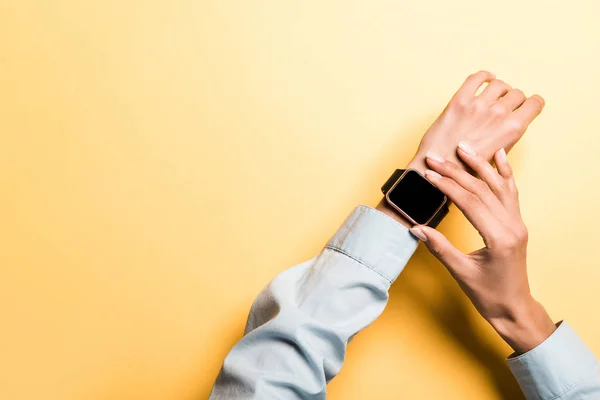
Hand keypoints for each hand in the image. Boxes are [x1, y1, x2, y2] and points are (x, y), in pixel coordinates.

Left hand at [377, 70, 544, 225]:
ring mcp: (478, 105)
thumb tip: (513, 122)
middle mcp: (499, 113)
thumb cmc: (468, 168)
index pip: (535, 103)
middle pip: (516, 93)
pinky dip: (484, 76)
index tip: (528, 105)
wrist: (441, 169)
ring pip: (499, 84)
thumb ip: (508, 136)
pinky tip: (485, 80)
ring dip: (499, 88)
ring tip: (495, 94)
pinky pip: (476, 78)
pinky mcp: (459, 100)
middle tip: (506, 105)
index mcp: (513, 128)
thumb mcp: (499, 156)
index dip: (533, 103)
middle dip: (513, 99)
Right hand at [409, 143, 554, 353]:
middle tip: (435, 158)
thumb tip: (416, 228)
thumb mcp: (460, 272)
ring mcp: (517, 223)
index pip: (470, 202)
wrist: (514, 308)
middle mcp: (512, 226)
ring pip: (499, 185)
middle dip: (456, 171)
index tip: (429, 174)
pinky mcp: (516, 223)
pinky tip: (499, 155)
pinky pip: (511, 192)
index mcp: (499, 238)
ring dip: (480, 164)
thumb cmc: (489, 295)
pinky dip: (505, 172)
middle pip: (482, 189)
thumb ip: (439, 247)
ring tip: (463, 147)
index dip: (447, 186)